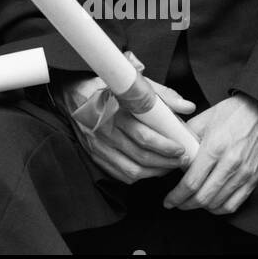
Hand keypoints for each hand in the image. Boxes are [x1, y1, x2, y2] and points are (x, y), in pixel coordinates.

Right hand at [62, 53, 196, 183]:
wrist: (69, 92)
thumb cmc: (105, 85)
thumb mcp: (131, 83)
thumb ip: (161, 95)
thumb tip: (188, 107)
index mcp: (114, 110)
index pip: (143, 136)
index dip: (165, 146)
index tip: (181, 148)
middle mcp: (104, 130)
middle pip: (140, 156)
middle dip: (166, 162)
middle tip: (181, 160)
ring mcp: (98, 145)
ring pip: (131, 170)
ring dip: (154, 172)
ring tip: (168, 166)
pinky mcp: (94, 154)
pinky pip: (119, 173)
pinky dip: (138, 175)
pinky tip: (149, 169)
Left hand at [163, 94, 257, 213]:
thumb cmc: (230, 113)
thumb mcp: (201, 120)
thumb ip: (185, 140)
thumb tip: (173, 157)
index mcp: (214, 148)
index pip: (191, 182)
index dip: (177, 196)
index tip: (168, 200)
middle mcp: (230, 164)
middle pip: (204, 197)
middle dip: (186, 204)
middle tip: (176, 203)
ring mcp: (244, 174)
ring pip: (218, 203)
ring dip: (201, 207)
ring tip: (191, 202)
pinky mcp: (254, 178)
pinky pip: (235, 203)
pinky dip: (220, 208)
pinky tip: (211, 204)